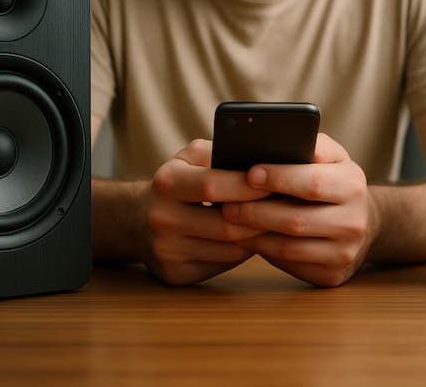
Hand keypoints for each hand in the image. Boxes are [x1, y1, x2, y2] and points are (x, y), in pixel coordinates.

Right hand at [140, 139, 269, 285]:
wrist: (135, 220)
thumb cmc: (177, 181)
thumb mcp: (190, 157)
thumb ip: (221, 152)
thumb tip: (264, 159)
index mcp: (166, 182)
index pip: (213, 185)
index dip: (249, 186)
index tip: (279, 182)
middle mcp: (162, 219)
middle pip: (227, 225)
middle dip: (262, 217)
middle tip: (289, 209)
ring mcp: (167, 251)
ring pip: (230, 250)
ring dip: (258, 238)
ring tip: (278, 224)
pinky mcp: (175, 274)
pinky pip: (222, 265)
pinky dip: (243, 253)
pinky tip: (254, 240)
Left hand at [221, 133, 377, 286]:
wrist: (362, 222)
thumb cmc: (333, 180)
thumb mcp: (331, 156)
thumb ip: (310, 145)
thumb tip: (279, 139)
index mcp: (353, 184)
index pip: (312, 182)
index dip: (278, 178)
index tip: (249, 173)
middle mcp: (354, 221)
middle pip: (296, 219)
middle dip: (256, 211)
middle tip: (226, 204)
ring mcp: (344, 252)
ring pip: (288, 246)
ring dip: (253, 233)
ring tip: (230, 219)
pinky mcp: (331, 275)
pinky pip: (289, 263)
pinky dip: (263, 250)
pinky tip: (247, 237)